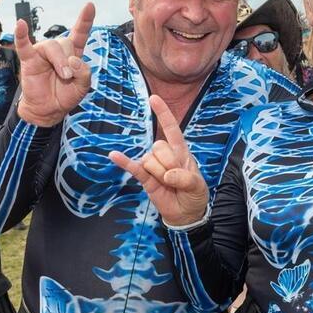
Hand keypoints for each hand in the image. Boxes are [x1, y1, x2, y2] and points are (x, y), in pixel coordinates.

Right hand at [15, 3, 94, 126]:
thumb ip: (84, 73)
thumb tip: (73, 60)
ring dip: (59, 60)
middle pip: (66, 42)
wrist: (49, 110)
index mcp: (73, 53)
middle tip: (68, 77)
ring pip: (52, 46)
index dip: (85, 20)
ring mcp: (42, 53)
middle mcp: (57, 49)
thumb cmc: (65, 95)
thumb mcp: (83, 87)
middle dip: (70, 60)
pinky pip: (23, 45)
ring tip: (63, 75)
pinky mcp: (28, 60)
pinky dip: (21, 35)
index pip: (79, 32)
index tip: (90, 5)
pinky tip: (20, 25)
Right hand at [108, 95, 208, 226]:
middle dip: (168, 163)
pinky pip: (134, 168)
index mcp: (181, 151)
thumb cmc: (194, 195)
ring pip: (149, 160)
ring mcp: (154, 166)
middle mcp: (166, 155)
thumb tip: (168, 175)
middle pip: (159, 146)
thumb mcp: (198, 186)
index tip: (154, 98)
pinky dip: (124, 162)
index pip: (171, 129)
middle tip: (176, 178)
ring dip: (159, 174)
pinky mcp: (145, 179)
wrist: (186, 214)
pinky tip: (114, 156)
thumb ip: (185, 178)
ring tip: (168, 185)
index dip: (163, 114)